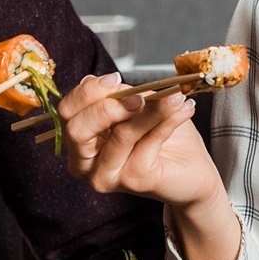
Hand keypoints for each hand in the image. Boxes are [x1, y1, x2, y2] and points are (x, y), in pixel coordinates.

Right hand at [57, 73, 219, 208]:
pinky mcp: (134, 180)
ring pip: (120, 134)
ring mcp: (108, 175)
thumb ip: (118, 96)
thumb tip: (111, 82)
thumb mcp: (133, 107)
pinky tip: (184, 110)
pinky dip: (169, 120)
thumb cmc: (159, 136)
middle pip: (77, 129)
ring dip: (151, 111)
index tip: (115, 79)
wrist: (191, 169)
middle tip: (139, 96)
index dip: (88, 92)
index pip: (67, 112)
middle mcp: (85, 164)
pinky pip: (149, 142)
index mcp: (80, 142)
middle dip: (108, 106)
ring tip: (173, 98)